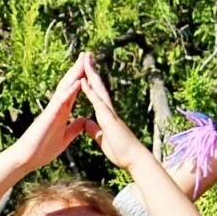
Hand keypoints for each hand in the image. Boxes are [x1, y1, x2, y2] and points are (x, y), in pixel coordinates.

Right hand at [13, 57, 90, 170]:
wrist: (27, 159)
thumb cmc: (42, 150)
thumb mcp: (65, 138)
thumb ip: (73, 128)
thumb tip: (82, 120)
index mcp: (62, 112)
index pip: (74, 91)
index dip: (82, 78)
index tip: (90, 66)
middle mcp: (57, 108)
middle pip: (70, 84)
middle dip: (78, 69)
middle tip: (87, 53)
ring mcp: (52, 110)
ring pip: (65, 88)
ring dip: (74, 73)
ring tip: (83, 59)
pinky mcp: (49, 116)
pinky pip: (61, 101)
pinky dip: (70, 90)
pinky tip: (78, 81)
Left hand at [78, 53, 148, 170]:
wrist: (133, 159)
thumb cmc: (120, 151)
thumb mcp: (101, 138)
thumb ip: (94, 129)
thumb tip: (86, 122)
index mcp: (105, 114)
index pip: (96, 94)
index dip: (90, 82)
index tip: (84, 70)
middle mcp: (108, 110)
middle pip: (98, 86)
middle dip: (91, 71)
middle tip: (86, 56)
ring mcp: (109, 112)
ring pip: (98, 89)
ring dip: (91, 74)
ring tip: (85, 59)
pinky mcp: (108, 118)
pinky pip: (97, 101)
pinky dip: (89, 90)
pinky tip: (83, 80)